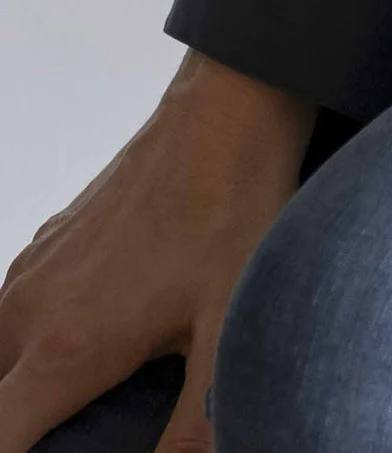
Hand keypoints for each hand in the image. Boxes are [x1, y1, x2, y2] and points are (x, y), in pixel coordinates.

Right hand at [0, 51, 318, 452]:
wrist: (230, 106)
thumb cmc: (235, 214)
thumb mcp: (229, 329)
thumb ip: (196, 426)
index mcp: (67, 349)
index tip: (50, 451)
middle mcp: (32, 312)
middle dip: (15, 427)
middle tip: (69, 431)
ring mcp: (34, 269)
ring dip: (15, 389)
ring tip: (64, 410)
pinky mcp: (48, 240)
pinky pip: (10, 311)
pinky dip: (21, 348)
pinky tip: (77, 348)